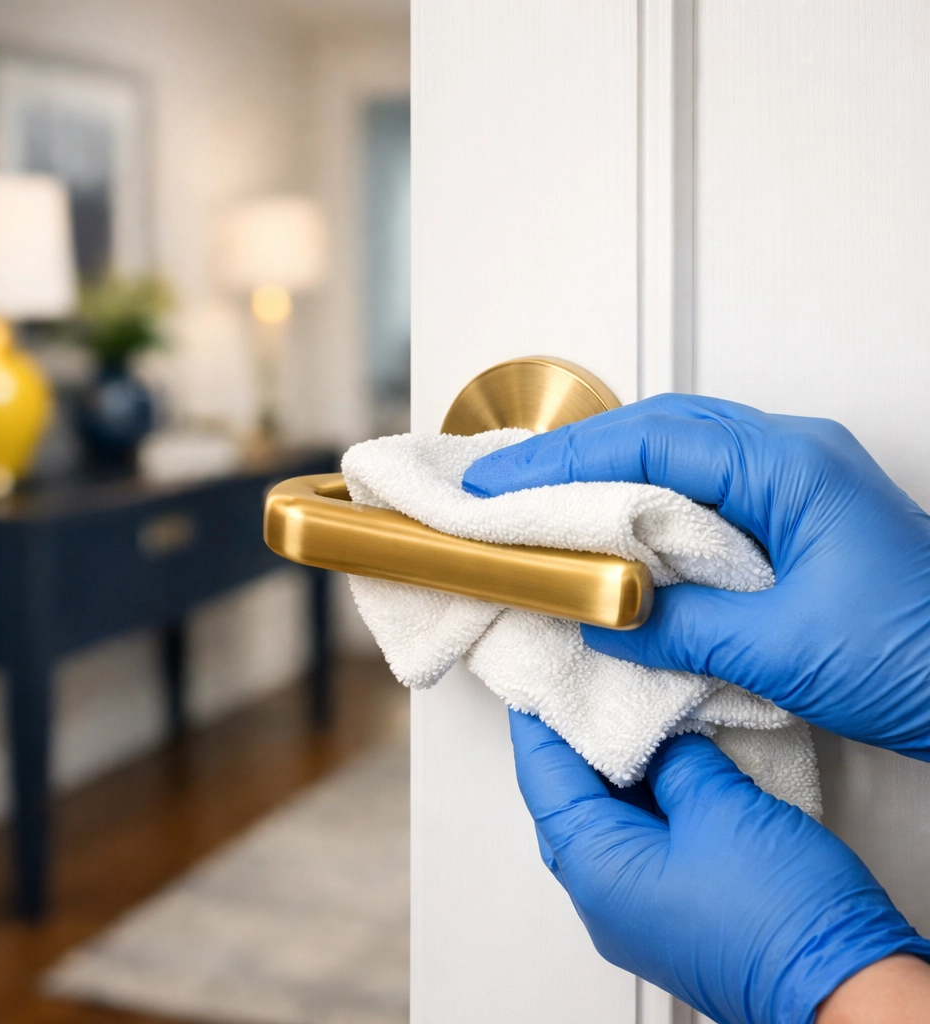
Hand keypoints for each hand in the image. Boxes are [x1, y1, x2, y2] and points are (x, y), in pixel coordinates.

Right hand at [463, 394, 929, 758]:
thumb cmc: (926, 658)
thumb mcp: (784, 650)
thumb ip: (679, 629)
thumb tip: (603, 621)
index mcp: (791, 466)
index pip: (651, 438)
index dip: (564, 461)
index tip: (500, 487)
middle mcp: (792, 457)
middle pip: (658, 429)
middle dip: (575, 458)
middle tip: (506, 490)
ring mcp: (796, 483)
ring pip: (678, 455)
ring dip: (608, 478)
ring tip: (544, 509)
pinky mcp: (795, 519)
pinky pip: (702, 492)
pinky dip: (646, 508)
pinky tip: (614, 539)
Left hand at [510, 710, 929, 1023]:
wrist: (843, 992)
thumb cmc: (783, 920)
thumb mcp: (720, 807)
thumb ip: (675, 761)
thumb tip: (659, 741)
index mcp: (597, 871)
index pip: (544, 781)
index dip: (537, 725)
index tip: (536, 682)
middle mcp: (602, 901)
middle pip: (564, 805)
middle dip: (568, 747)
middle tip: (576, 696)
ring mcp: (633, 913)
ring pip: (599, 826)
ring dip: (606, 775)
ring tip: (617, 720)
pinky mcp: (668, 915)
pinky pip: (633, 846)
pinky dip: (636, 803)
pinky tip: (658, 770)